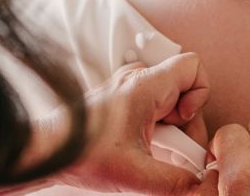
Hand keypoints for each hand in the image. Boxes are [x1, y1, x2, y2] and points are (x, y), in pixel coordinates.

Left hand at [56, 52, 211, 194]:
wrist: (49, 151)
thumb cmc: (80, 153)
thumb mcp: (135, 174)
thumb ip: (175, 182)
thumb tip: (201, 185)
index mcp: (144, 85)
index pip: (192, 66)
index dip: (200, 93)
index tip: (186, 120)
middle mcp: (139, 79)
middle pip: (185, 90)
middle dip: (187, 124)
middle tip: (175, 151)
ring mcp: (130, 87)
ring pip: (171, 100)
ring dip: (173, 128)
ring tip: (156, 151)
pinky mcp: (125, 99)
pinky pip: (156, 107)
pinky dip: (159, 128)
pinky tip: (145, 148)